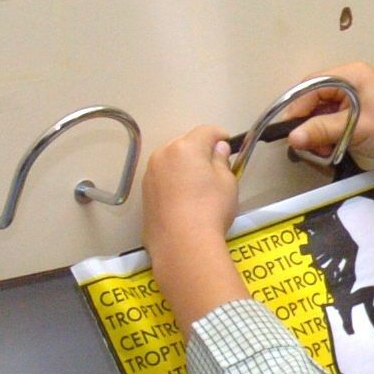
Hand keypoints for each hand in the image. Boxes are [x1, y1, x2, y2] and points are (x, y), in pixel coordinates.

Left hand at [143, 127, 240, 249]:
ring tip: (198, 184)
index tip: (229, 145)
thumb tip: (217, 149)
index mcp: (185, 147)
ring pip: (171, 160)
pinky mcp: (145, 192)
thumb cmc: (211, 208)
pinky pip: (163, 177)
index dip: (221, 135)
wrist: (182, 242)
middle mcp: (163, 154)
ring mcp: (150, 173)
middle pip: (184, 142)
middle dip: (200, 149)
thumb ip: (221, 161)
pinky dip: (174, 180)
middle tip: (215, 166)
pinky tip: (185, 199)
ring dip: (184, 165)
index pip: (206, 131)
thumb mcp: (227, 182)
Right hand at [283, 62, 373, 170]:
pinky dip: (329, 135)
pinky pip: (335, 121)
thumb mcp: (355, 129)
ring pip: (323, 113)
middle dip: (308, 123)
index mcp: (350, 75)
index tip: (286, 130)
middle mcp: (351, 82)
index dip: (295, 108)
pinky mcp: (361, 114)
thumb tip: (292, 137)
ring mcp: (357, 98)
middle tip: (306, 145)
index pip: (310, 86)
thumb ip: (321, 131)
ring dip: (318, 132)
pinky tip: (332, 149)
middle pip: (314, 99)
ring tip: (323, 150)